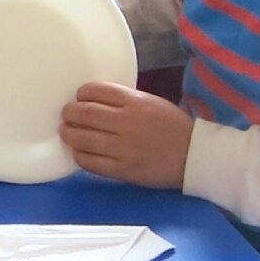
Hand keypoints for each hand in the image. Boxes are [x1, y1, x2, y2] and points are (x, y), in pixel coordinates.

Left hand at [60, 82, 192, 189]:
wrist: (194, 156)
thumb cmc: (173, 127)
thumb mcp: (151, 102)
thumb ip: (125, 100)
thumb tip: (95, 100)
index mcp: (135, 101)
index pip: (96, 91)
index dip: (81, 93)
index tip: (78, 98)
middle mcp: (126, 122)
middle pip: (85, 113)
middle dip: (69, 113)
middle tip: (66, 115)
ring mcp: (123, 147)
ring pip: (83, 138)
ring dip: (69, 134)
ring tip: (66, 132)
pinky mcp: (123, 169)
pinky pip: (91, 162)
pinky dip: (79, 156)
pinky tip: (78, 152)